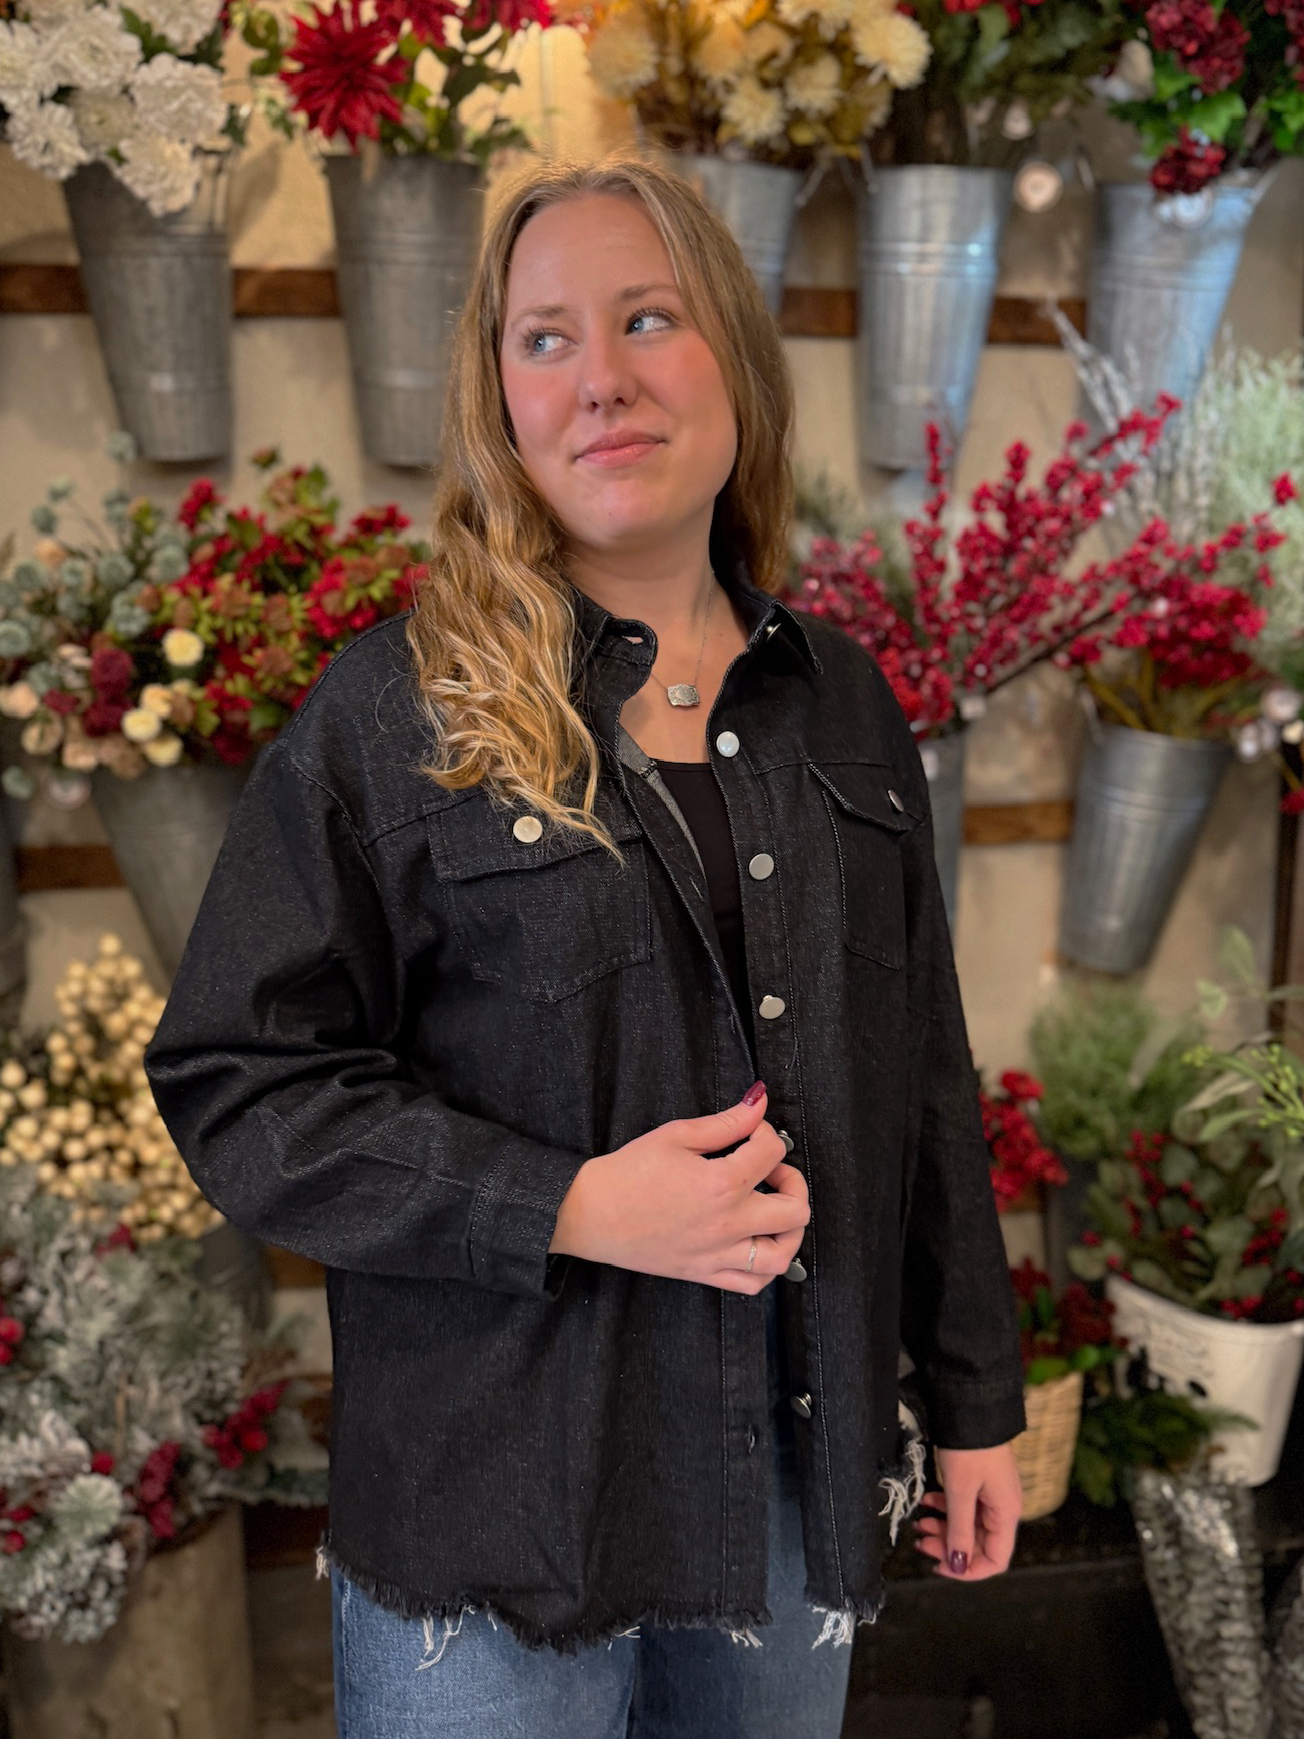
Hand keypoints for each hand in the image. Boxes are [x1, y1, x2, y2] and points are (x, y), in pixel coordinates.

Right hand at [549, 1084, 808, 1292]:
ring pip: (783, 1255)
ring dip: (789, 1230)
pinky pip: (753, 1284)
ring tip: (772, 1210)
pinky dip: (766, 1267)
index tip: (751, 1131)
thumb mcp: (676, 1135)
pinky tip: (758, 1243)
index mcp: (721, 1184)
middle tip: (771, 1171)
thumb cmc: (628, 1173)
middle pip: (795, 1210)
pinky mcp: (705, 1273)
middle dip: (792, 1182)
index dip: (766, 1133)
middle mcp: (728, 1223)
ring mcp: (718, 1253)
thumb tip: (758, 1104)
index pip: (772, 1152)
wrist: (591, 1213)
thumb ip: (725, 1123)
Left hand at [913, 1443, 1021, 1580]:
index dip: (968, 1570)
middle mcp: (1003, 1507)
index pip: (995, 1559)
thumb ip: (959, 1531)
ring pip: (967, 1524)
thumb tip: (958, 1565)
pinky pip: (964, 1505)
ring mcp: (992, 1494)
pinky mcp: (980, 1481)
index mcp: (1006, 1513)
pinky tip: (927, 1501)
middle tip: (922, 1543)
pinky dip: (944, 1507)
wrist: (971, 1406)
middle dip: (948, 1547)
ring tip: (919, 1523)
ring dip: (943, 1527)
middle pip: (978, 1543)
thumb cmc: (971, 1446)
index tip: (941, 1567)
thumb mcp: (960, 1491)